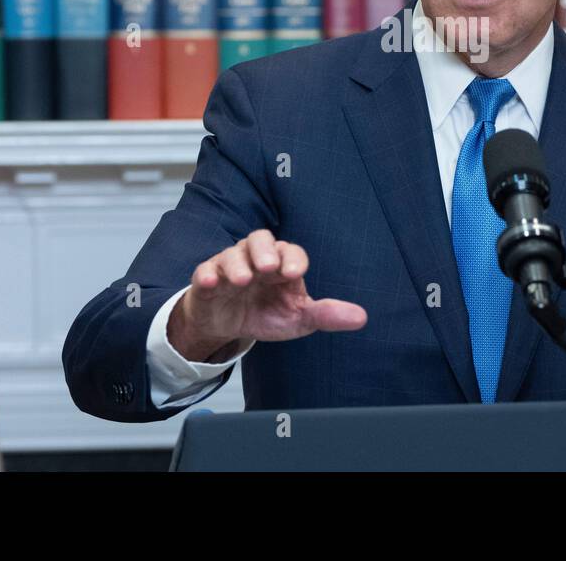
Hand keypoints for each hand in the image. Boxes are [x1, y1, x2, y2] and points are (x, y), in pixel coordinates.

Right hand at [168, 229, 367, 362]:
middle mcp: (256, 259)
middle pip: (260, 239)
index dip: (293, 259)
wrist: (229, 326)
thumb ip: (326, 315)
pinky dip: (206, 275)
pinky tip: (210, 282)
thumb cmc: (266, 313)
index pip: (291, 252)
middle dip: (264, 250)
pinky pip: (204, 271)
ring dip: (237, 264)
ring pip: (232, 253)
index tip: (294, 273)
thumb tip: (362, 318)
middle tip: (268, 267)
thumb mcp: (297, 318)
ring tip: (242, 279)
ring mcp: (230, 266)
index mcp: (282, 264)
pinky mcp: (207, 279)